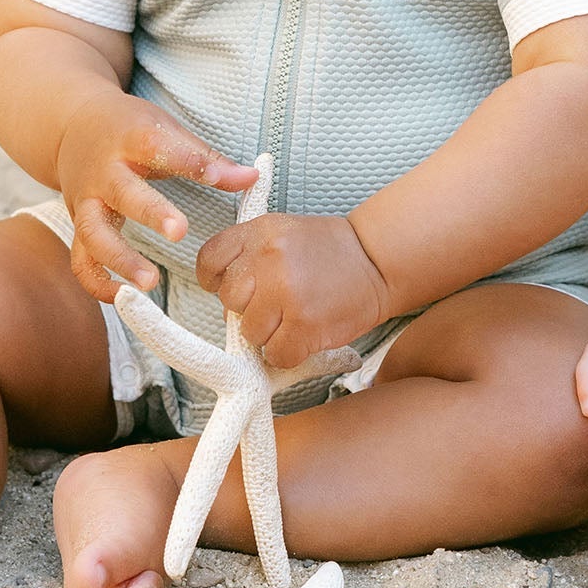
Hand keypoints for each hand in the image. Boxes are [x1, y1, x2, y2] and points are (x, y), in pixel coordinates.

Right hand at [53, 94, 257, 300]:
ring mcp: (87, 201)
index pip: (160, 148)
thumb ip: (206, 158)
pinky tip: (123, 298)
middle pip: (123, 192)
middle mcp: (105, 172)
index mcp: (131, 140)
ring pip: (94, 233)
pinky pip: (80, 259)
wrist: (71, 127)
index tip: (220, 177)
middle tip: (179, 232)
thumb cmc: (129, 129)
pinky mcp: (77, 224)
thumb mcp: (165, 130)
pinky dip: (97, 282)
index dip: (191, 163)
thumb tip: (252, 178)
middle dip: (150, 212)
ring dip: (120, 259)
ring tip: (150, 282)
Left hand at [197, 213, 389, 373]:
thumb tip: (229, 309)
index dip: (216, 282)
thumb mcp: (284, 235)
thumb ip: (250, 260)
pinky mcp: (304, 323)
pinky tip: (306, 335)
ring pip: (251, 333)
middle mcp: (268, 258)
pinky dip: (290, 353)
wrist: (378, 259)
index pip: (209, 261)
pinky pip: (276, 355)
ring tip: (296, 318)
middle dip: (250, 310)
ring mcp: (286, 292)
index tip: (236, 290)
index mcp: (259, 232)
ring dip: (271, 334)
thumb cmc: (331, 252)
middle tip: (278, 305)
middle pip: (229, 302)